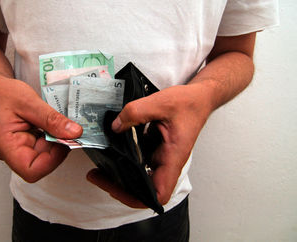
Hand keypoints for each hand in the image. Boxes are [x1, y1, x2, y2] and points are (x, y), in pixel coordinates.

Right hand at [0, 75, 82, 182]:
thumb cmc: (2, 93)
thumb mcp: (30, 102)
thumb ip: (52, 119)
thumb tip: (75, 133)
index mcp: (5, 145)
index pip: (31, 170)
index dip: (52, 161)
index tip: (65, 142)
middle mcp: (10, 151)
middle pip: (40, 163)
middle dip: (57, 148)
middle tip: (67, 129)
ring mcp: (16, 148)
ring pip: (43, 155)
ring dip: (55, 141)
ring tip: (58, 123)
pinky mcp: (24, 142)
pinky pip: (42, 146)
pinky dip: (51, 136)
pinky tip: (52, 124)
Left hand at [87, 84, 211, 206]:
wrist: (198, 98)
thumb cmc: (189, 104)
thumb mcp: (160, 102)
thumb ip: (135, 112)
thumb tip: (115, 126)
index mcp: (173, 157)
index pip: (159, 194)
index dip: (137, 198)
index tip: (116, 187)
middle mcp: (167, 162)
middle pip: (144, 189)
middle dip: (119, 187)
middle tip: (97, 176)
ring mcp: (161, 157)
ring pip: (140, 177)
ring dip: (120, 176)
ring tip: (99, 167)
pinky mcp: (156, 150)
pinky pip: (139, 162)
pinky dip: (125, 160)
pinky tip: (111, 150)